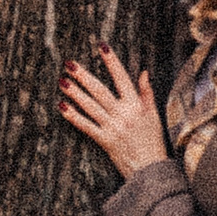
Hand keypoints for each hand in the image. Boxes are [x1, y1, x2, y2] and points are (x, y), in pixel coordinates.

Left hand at [61, 46, 168, 176]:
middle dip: (84, 76)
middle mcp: (123, 114)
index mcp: (136, 105)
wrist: (150, 169)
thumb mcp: (154, 114)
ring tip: (62, 81)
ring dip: (75, 93)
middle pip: (100, 91)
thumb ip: (147, 92)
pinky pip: (86, 126)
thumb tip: (143, 72)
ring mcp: (112, 128)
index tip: (102, 46)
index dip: (112, 62)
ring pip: (90, 106)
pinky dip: (73, 117)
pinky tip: (62, 106)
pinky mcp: (104, 141)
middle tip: (70, 64)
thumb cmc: (153, 141)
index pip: (122, 78)